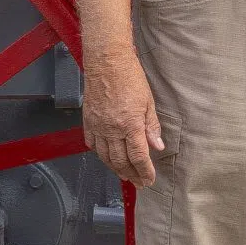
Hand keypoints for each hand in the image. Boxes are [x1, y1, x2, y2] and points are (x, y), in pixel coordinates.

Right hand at [82, 51, 164, 191]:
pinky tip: (107, 158)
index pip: (139, 156)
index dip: (145, 171)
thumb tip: (157, 146)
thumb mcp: (148, 102)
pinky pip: (92, 144)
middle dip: (132, 175)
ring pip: (105, 156)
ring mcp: (98, 126)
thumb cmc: (129, 77)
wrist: (107, 62)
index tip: (149, 180)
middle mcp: (112, 129)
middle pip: (121, 161)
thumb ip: (151, 127)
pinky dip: (100, 155)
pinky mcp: (88, 121)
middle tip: (139, 183)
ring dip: (116, 169)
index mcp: (130, 124)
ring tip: (125, 175)